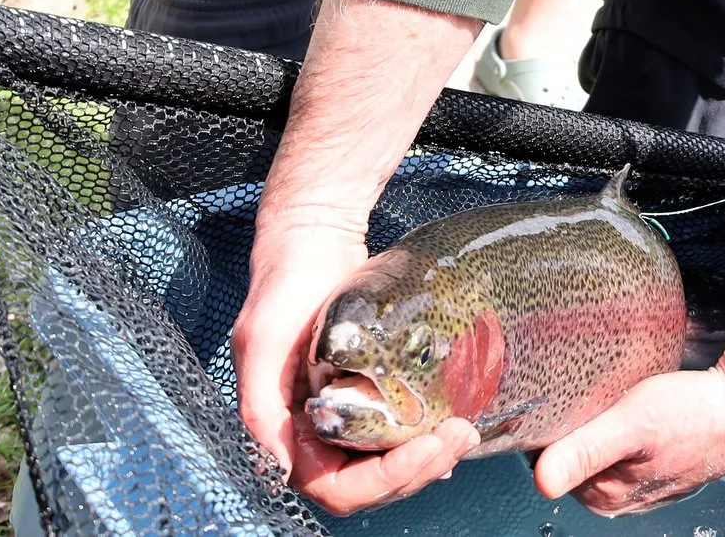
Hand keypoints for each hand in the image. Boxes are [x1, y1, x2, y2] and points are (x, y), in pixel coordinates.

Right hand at [231, 209, 478, 513]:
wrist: (313, 238)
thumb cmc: (284, 284)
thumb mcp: (262, 343)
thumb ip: (260, 411)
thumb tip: (281, 469)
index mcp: (284, 431)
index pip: (335, 488)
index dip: (381, 481)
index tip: (422, 450)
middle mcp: (315, 432)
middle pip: (369, 485)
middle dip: (415, 470)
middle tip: (457, 438)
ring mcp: (344, 414)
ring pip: (387, 465)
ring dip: (427, 459)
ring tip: (464, 433)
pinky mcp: (369, 392)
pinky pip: (398, 435)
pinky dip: (423, 440)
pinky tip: (450, 429)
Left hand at [533, 360, 724, 514]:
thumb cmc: (694, 414)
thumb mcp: (631, 424)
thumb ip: (585, 450)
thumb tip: (541, 481)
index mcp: (605, 496)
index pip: (547, 461)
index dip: (548, 427)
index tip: (556, 397)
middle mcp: (618, 495)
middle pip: (570, 452)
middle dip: (572, 422)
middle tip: (585, 387)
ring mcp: (638, 479)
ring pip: (596, 442)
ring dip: (596, 417)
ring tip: (608, 390)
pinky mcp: (654, 460)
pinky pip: (620, 439)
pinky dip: (618, 418)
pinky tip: (628, 399)